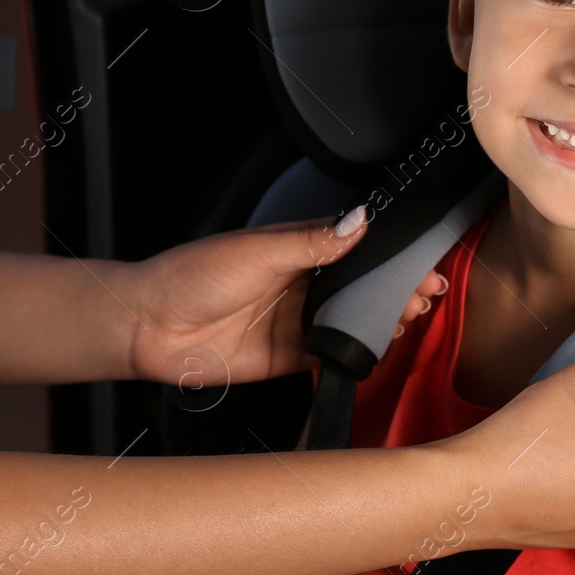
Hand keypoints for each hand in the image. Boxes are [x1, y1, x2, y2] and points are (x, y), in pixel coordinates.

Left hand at [121, 207, 447, 386]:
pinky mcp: (288, 355)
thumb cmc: (191, 275)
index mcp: (296, 248)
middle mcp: (301, 283)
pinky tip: (375, 351)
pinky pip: (332, 355)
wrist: (150, 326)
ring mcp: (296, 320)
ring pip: (353, 321)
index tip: (421, 263)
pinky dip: (355, 354)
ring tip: (406, 320)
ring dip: (382, 322)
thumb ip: (313, 240)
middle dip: (396, 291)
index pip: (356, 248)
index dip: (390, 257)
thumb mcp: (257, 251)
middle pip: (362, 287)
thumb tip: (360, 219)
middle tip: (424, 296)